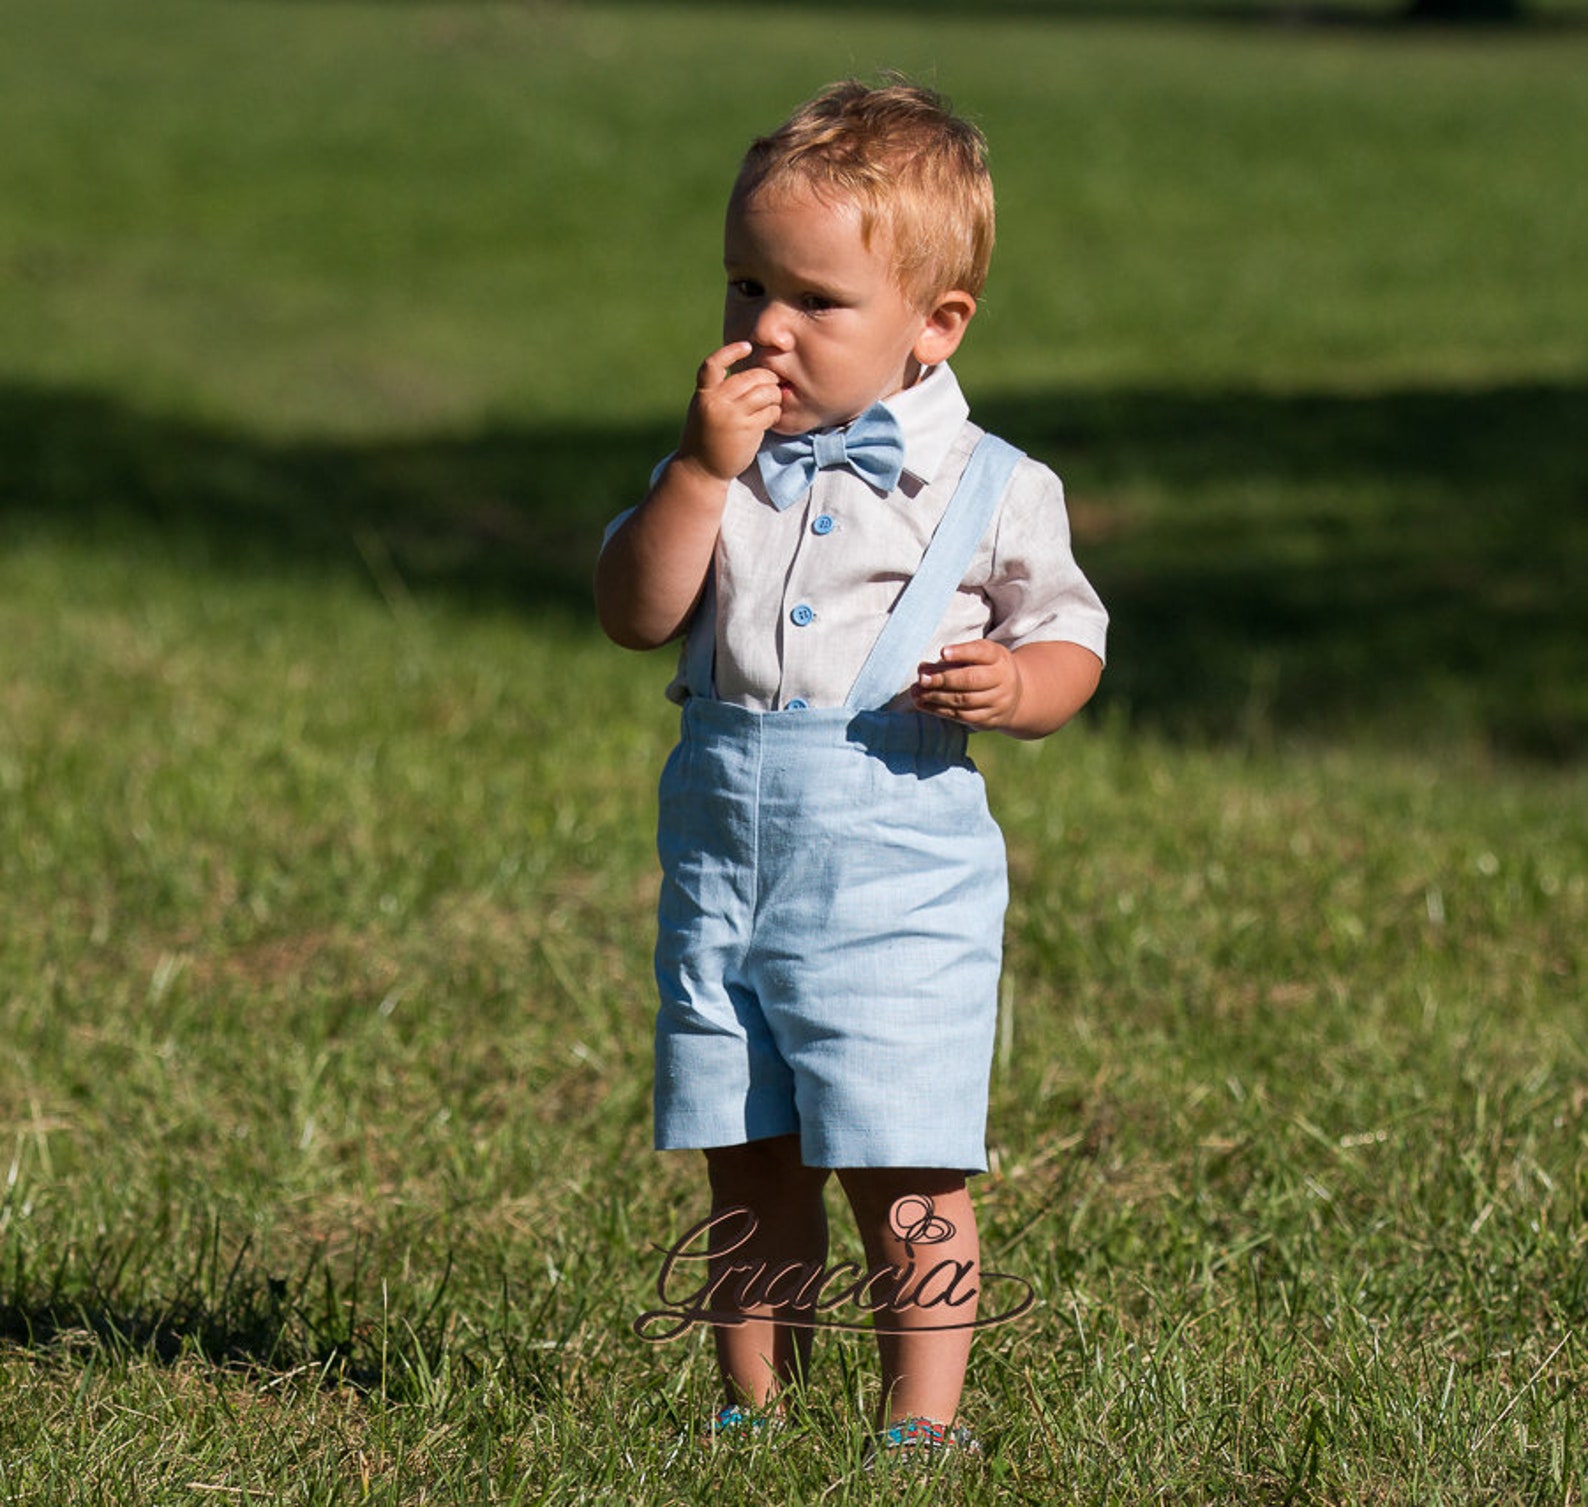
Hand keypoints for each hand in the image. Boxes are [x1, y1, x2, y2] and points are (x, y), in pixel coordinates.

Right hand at [675, 341, 781, 483]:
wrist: (699, 469)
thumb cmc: (705, 437)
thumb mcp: (703, 409)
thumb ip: (718, 392)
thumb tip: (750, 376)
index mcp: (703, 394)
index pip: (713, 364)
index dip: (731, 351)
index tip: (747, 346)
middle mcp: (716, 402)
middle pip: (751, 376)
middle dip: (767, 378)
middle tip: (771, 385)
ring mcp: (732, 416)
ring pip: (765, 392)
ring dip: (774, 395)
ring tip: (772, 403)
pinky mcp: (747, 430)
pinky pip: (771, 412)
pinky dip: (775, 412)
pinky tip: (771, 418)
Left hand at [911, 639, 1024, 730]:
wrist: (1016, 696)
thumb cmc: (987, 669)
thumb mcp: (980, 656)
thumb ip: (954, 658)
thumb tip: (923, 669)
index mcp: (999, 657)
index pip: (981, 652)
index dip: (962, 652)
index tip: (943, 652)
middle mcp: (1002, 679)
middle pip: (971, 679)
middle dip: (943, 679)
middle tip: (922, 678)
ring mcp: (997, 701)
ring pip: (964, 700)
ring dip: (936, 696)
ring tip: (916, 692)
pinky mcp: (989, 719)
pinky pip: (962, 716)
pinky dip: (939, 710)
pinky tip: (923, 704)